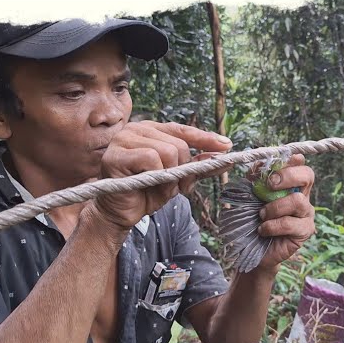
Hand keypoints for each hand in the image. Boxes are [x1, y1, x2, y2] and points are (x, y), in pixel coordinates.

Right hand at [93, 121, 232, 228]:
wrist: (120, 213)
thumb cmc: (147, 193)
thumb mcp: (178, 177)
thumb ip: (198, 164)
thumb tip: (224, 153)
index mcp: (152, 130)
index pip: (183, 130)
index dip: (206, 139)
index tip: (227, 147)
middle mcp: (137, 129)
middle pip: (179, 145)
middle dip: (183, 170)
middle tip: (176, 187)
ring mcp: (124, 139)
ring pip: (168, 151)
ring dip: (170, 177)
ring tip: (159, 188)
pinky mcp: (116, 154)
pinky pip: (151, 159)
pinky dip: (157, 176)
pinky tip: (146, 184)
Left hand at [254, 154, 315, 270]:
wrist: (251, 247)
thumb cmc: (253, 219)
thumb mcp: (250, 195)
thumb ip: (255, 179)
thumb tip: (259, 164)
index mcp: (292, 185)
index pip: (300, 166)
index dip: (292, 161)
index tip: (274, 167)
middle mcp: (303, 197)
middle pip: (307, 176)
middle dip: (287, 176)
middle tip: (269, 185)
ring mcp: (306, 214)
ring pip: (298, 201)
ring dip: (274, 207)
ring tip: (261, 215)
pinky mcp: (304, 232)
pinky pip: (289, 223)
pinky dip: (272, 225)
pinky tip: (263, 230)